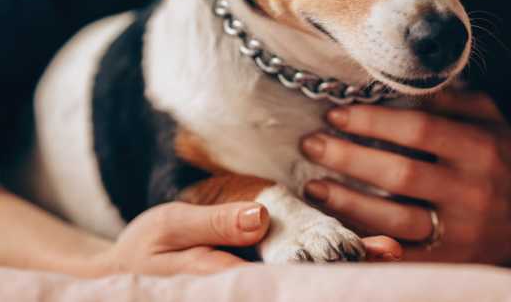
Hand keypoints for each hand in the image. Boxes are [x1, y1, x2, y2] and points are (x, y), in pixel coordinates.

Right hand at [89, 200, 402, 275]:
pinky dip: (322, 267)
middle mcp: (242, 293)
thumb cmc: (144, 251)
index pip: (282, 278)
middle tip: (390, 251)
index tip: (362, 252)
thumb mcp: (170, 227)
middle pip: (302, 284)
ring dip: (344, 270)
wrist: (120, 283)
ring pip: (301, 284)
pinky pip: (288, 279)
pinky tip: (358, 256)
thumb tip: (259, 218)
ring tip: (388, 252)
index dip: (324, 264)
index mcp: (221, 283)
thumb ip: (214, 224)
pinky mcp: (249, 287)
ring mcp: (248, 292)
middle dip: (346, 270)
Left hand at [298, 91, 510, 266]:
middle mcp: (471, 190)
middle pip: (399, 174)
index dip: (372, 121)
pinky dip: (370, 246)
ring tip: (314, 187)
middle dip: (348, 158)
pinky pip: (402, 256)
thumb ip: (451, 97)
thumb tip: (403, 75)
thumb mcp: (490, 120)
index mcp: (479, 148)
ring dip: (347, 203)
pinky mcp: (450, 263)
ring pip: (394, 219)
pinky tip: (339, 233)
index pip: (419, 129)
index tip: (335, 112)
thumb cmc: (504, 162)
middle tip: (310, 144)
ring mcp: (460, 232)